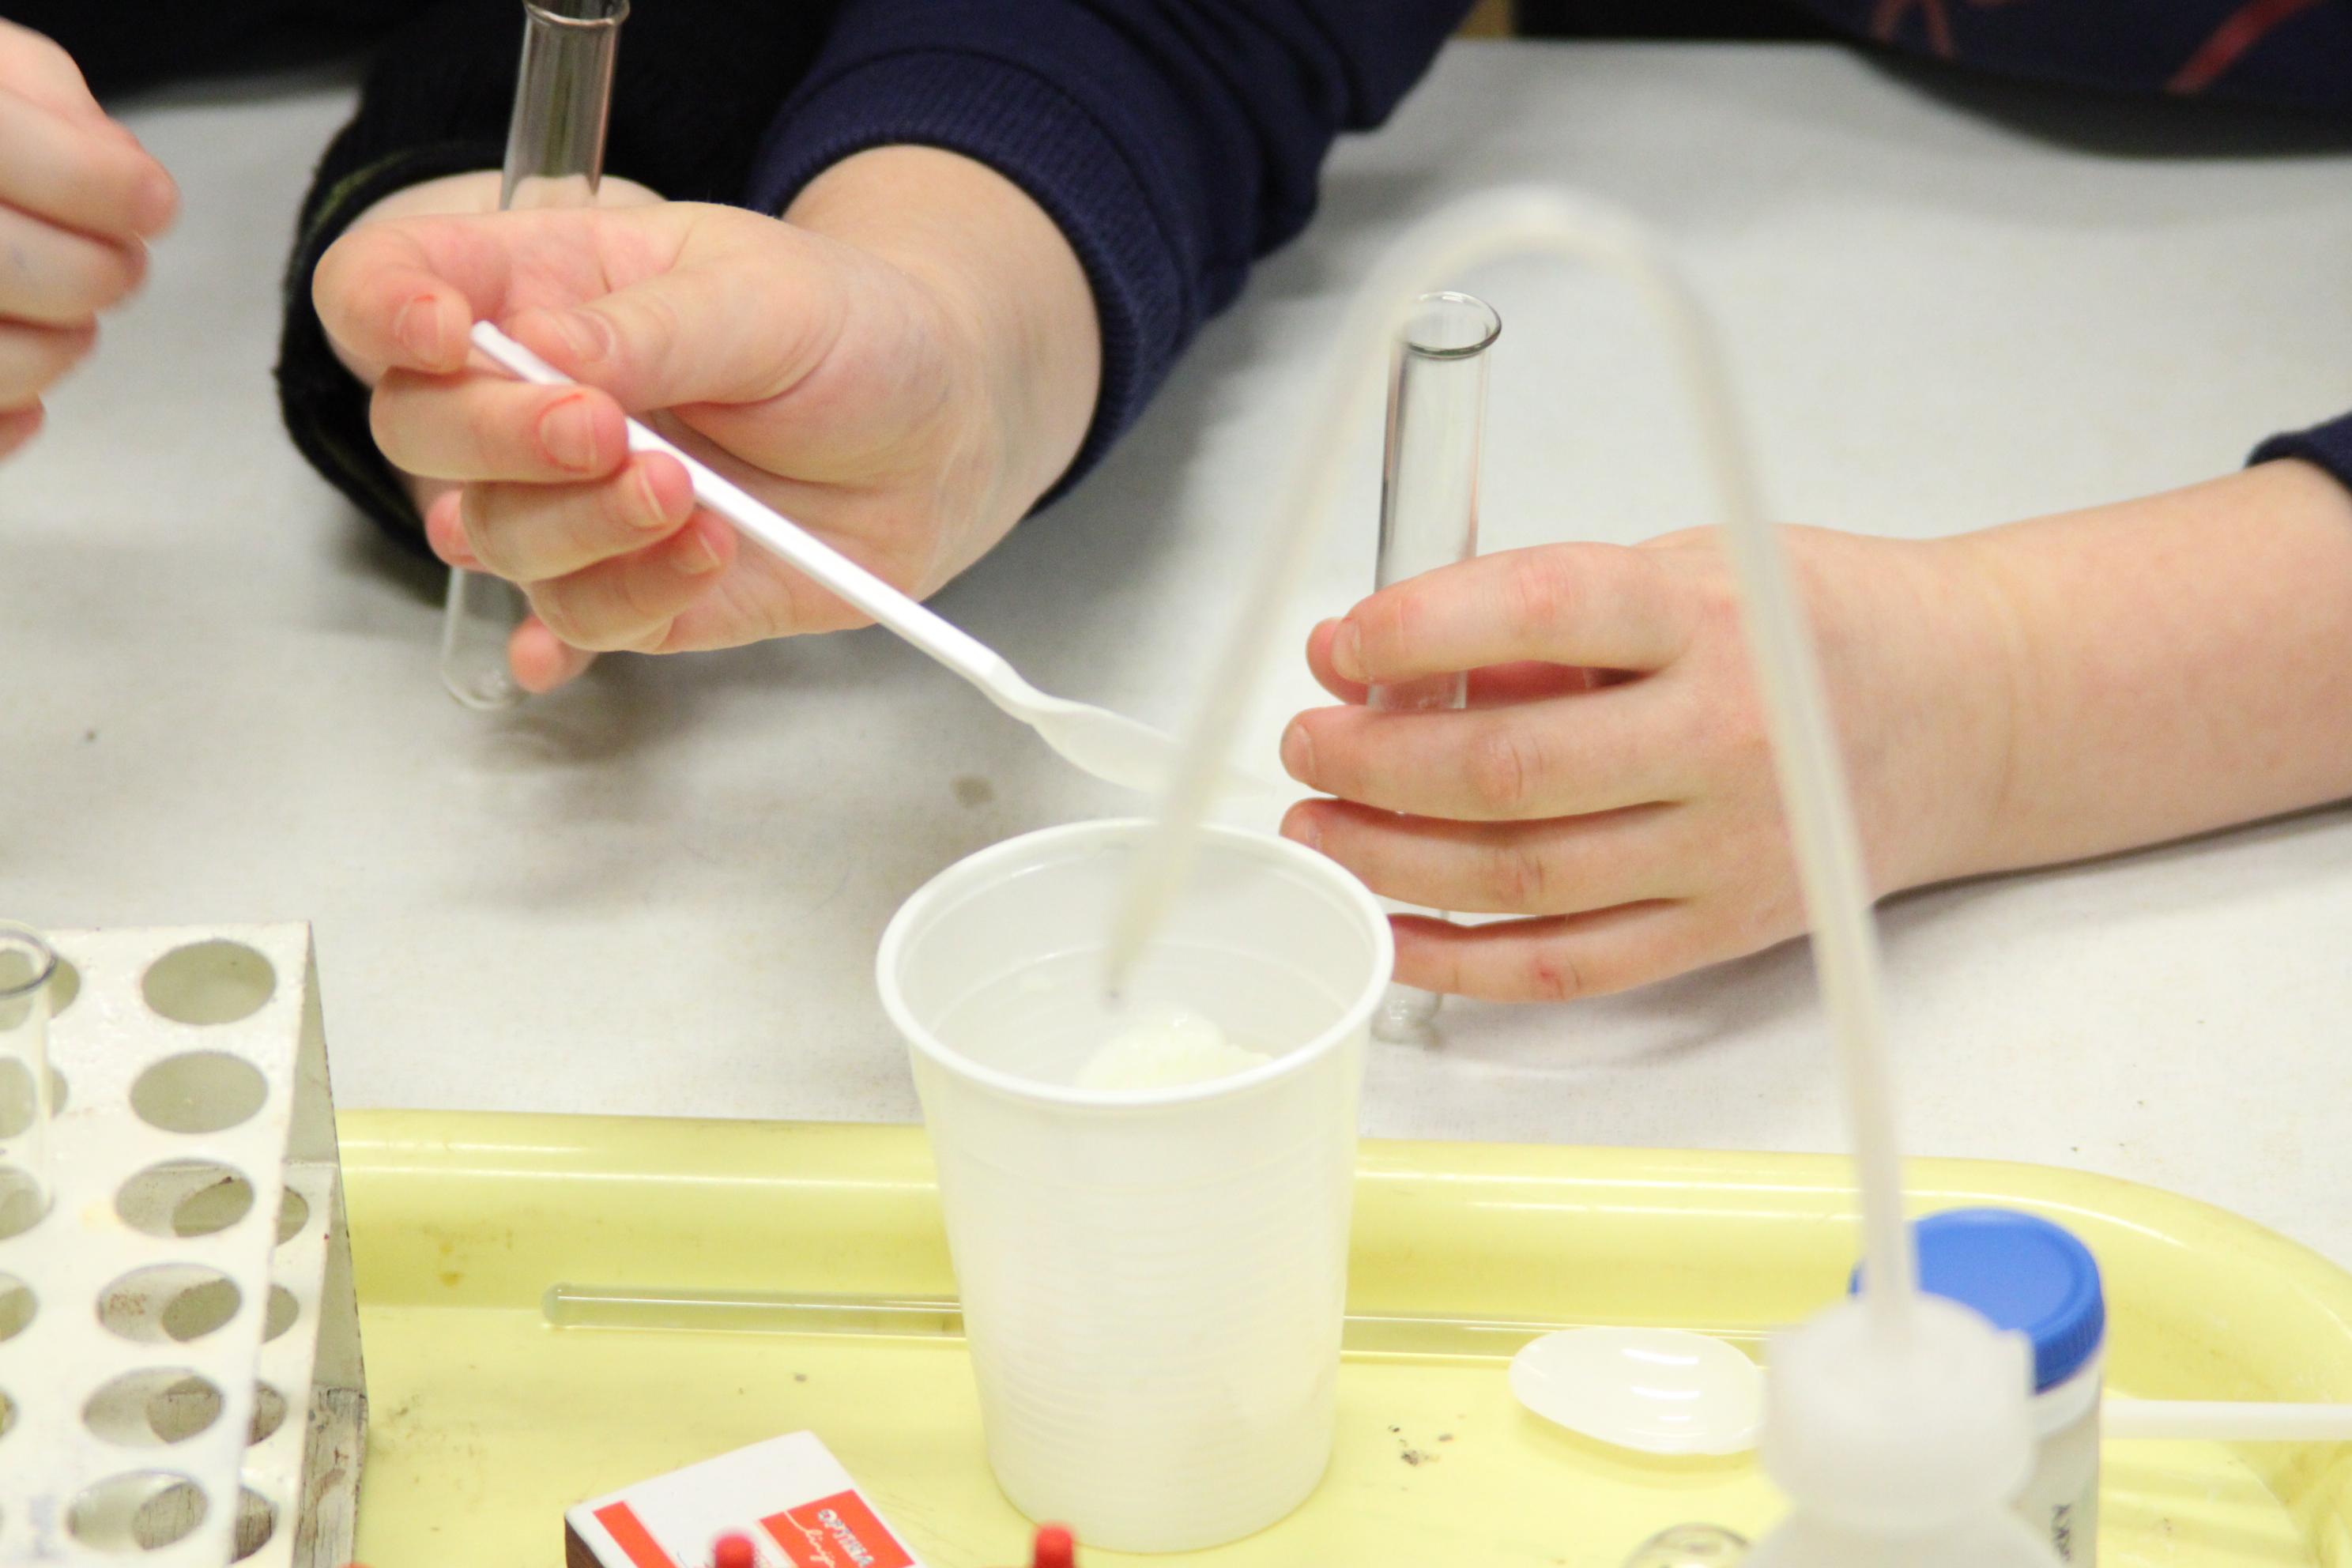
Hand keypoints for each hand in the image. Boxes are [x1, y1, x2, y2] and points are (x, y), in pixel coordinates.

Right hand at [0, 20, 177, 456]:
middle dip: (101, 273)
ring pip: (1, 360)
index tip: (153, 202)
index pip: (35, 163)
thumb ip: (51, 101)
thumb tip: (122, 168)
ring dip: (62, 345)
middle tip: (116, 262)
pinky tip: (22, 383)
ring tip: (69, 317)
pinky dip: (13, 418)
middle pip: (24, 269)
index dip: (112, 191)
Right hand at [313, 146, 1099, 692]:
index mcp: (539, 286)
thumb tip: (542, 347)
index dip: (384, 313)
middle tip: (611, 434)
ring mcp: (571, 503)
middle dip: (502, 439)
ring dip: (584, 529)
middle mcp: (530, 398)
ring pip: (495, 539)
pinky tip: (668, 582)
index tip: (450, 335)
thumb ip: (654, 328)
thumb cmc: (850, 335)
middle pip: (419, 430)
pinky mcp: (630, 589)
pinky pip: (575, 622)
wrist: (939, 433)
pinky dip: (613, 612)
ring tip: (697, 500)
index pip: (385, 289)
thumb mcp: (765, 296)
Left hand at [1277, 529, 2014, 1000]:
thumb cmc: (1809, 621)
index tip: (1338, 643)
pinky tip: (1386, 926)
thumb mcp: (1684, 568)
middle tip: (1306, 742)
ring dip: (1387, 858)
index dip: (1412, 631)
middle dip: (1372, 760)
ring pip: (1518, 877)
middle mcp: (1725, 737)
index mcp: (1709, 617)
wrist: (1967, 710)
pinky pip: (1562, 967)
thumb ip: (1540, 621)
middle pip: (1507, 769)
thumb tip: (1378, 664)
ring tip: (1317, 825)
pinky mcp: (1723, 929)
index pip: (1534, 611)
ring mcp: (1729, 849)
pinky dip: (1457, 958)